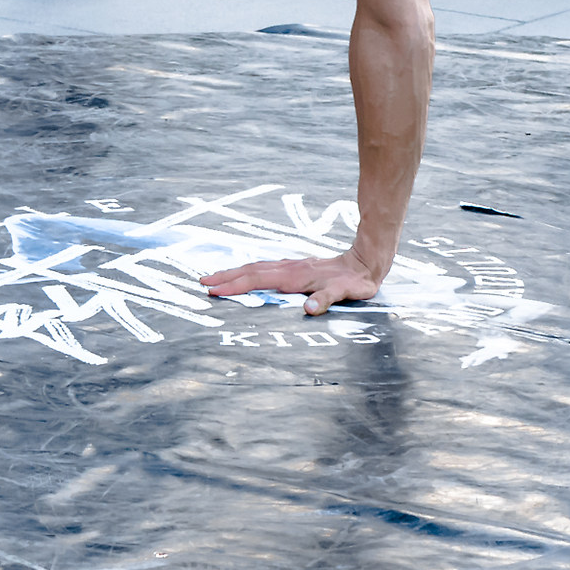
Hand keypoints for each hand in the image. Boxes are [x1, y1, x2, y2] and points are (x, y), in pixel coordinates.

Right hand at [202, 247, 382, 317]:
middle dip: (226, 277)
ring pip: (256, 268)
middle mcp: (290, 268)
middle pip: (251, 271)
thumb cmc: (356, 281)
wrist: (367, 259)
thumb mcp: (346, 293)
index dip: (236, 285)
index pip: (259, 280)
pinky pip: (266, 269)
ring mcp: (292, 266)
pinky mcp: (296, 267)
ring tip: (214, 277)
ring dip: (234, 273)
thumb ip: (327, 299)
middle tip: (201, 281)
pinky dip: (249, 272)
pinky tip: (243, 276)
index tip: (214, 289)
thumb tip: (308, 310)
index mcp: (297, 276)